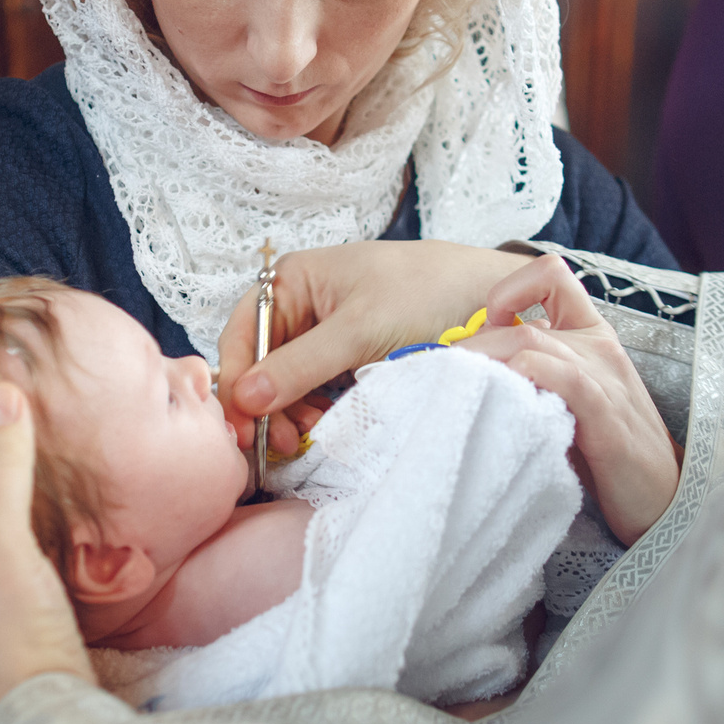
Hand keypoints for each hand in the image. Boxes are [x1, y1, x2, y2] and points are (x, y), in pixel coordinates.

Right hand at [218, 240, 535, 450]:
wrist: (488, 298)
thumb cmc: (427, 293)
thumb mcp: (359, 330)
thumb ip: (299, 365)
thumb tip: (244, 398)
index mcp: (292, 281)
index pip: (241, 335)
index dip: (236, 382)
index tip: (242, 428)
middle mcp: (301, 305)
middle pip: (259, 364)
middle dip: (267, 404)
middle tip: (284, 442)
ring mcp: (324, 334)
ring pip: (286, 383)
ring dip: (292, 413)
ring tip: (310, 434)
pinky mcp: (347, 359)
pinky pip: (315, 391)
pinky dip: (316, 411)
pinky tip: (328, 424)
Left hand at [455, 254, 681, 540]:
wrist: (662, 495)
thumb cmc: (608, 450)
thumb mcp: (570, 398)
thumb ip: (537, 372)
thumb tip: (479, 363)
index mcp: (591, 335)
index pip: (552, 274)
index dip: (510, 289)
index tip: (488, 326)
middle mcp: (599, 346)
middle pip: (524, 320)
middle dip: (475, 346)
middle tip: (445, 376)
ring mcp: (605, 377)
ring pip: (532, 341)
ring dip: (486, 361)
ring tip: (460, 387)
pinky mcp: (606, 415)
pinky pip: (563, 377)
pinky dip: (525, 374)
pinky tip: (504, 394)